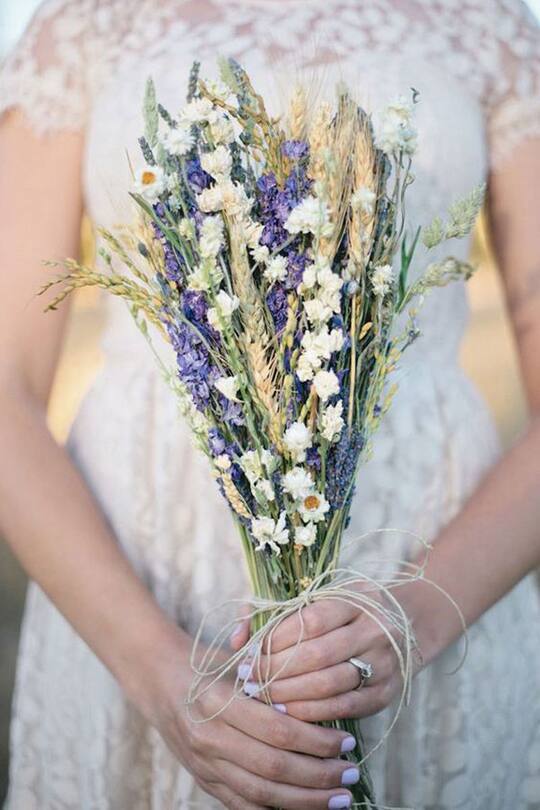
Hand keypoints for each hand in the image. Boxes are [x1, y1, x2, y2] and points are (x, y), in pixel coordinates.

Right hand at [132, 629, 360, 809]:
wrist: (160, 677)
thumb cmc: (211, 663)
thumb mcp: (240, 659)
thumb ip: (275, 679)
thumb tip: (327, 698)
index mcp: (220, 700)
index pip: (278, 730)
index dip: (317, 741)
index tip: (347, 741)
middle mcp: (209, 736)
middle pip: (273, 767)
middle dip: (318, 776)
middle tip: (350, 774)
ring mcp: (204, 763)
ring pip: (261, 793)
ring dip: (305, 800)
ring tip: (337, 798)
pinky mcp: (202, 780)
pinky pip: (241, 804)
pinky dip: (275, 809)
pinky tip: (304, 807)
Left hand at [231, 590, 423, 723]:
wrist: (406, 625)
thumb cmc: (345, 611)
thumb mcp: (318, 599)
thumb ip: (272, 613)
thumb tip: (236, 639)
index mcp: (355, 598)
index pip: (309, 620)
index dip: (274, 640)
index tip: (248, 653)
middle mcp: (374, 629)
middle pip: (317, 655)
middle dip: (275, 671)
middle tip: (248, 680)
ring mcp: (383, 662)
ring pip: (329, 685)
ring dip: (289, 695)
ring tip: (262, 696)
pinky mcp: (385, 693)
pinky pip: (344, 708)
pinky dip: (311, 713)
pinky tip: (287, 713)